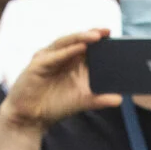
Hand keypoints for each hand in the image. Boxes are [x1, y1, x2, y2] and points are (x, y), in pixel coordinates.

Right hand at [0, 29, 116, 131]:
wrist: (30, 118)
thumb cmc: (54, 105)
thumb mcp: (81, 101)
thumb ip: (99, 99)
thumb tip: (119, 99)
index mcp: (71, 61)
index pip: (87, 45)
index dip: (99, 39)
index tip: (114, 36)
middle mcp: (60, 56)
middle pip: (77, 40)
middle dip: (92, 34)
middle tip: (108, 31)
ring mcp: (48, 58)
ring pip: (66, 43)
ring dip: (81, 38)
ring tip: (96, 36)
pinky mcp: (37, 65)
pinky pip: (54, 56)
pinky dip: (67, 51)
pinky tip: (79, 48)